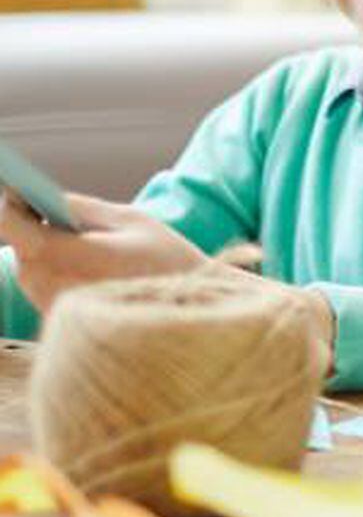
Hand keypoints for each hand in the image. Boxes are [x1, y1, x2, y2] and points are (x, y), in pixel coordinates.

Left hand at [0, 192, 208, 312]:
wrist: (190, 314)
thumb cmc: (168, 263)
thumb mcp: (133, 220)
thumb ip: (83, 208)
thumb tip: (42, 200)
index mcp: (77, 255)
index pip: (16, 227)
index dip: (12, 207)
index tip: (17, 193)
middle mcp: (57, 285)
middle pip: (25, 247)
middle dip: (38, 230)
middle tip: (69, 220)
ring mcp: (55, 308)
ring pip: (32, 267)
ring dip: (48, 252)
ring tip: (90, 249)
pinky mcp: (59, 323)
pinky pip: (43, 287)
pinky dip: (58, 273)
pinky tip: (92, 270)